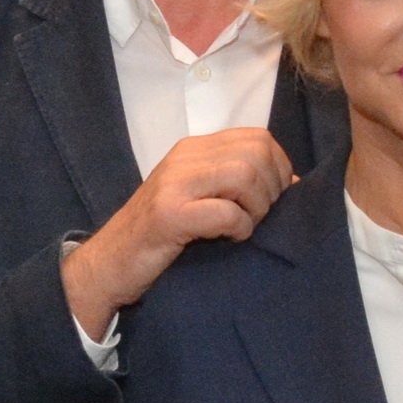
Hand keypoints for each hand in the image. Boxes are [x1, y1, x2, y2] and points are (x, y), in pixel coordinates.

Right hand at [62, 128, 295, 337]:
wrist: (109, 263)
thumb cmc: (162, 236)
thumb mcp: (201, 199)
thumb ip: (238, 184)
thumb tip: (293, 185)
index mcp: (194, 149)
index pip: (258, 138)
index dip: (279, 169)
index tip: (273, 200)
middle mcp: (184, 158)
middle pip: (256, 153)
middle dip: (272, 189)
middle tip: (259, 217)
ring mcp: (175, 184)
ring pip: (244, 175)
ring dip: (257, 208)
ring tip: (245, 227)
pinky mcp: (169, 215)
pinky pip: (225, 211)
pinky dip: (239, 227)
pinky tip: (230, 239)